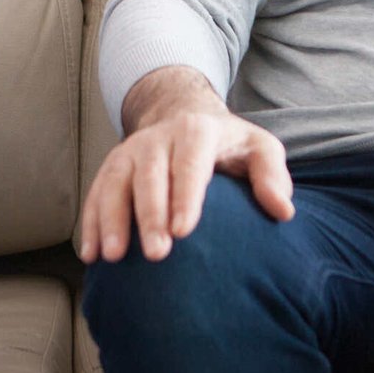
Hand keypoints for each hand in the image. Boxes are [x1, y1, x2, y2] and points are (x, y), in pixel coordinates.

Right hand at [77, 69, 293, 265]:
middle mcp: (157, 138)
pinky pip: (96, 193)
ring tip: (113, 257)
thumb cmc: (228, 144)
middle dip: (149, 215)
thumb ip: (271, 175)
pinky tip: (91, 255)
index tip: (184, 232)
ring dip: (111, 219)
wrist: (184, 115)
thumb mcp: (258, 147)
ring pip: (114, 182)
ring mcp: (130, 151)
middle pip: (149, 175)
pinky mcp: (112, 167)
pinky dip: (91, 222)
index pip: (190, 164)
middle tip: (156, 254)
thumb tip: (283, 210)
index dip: (185, 197)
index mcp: (196, 132)